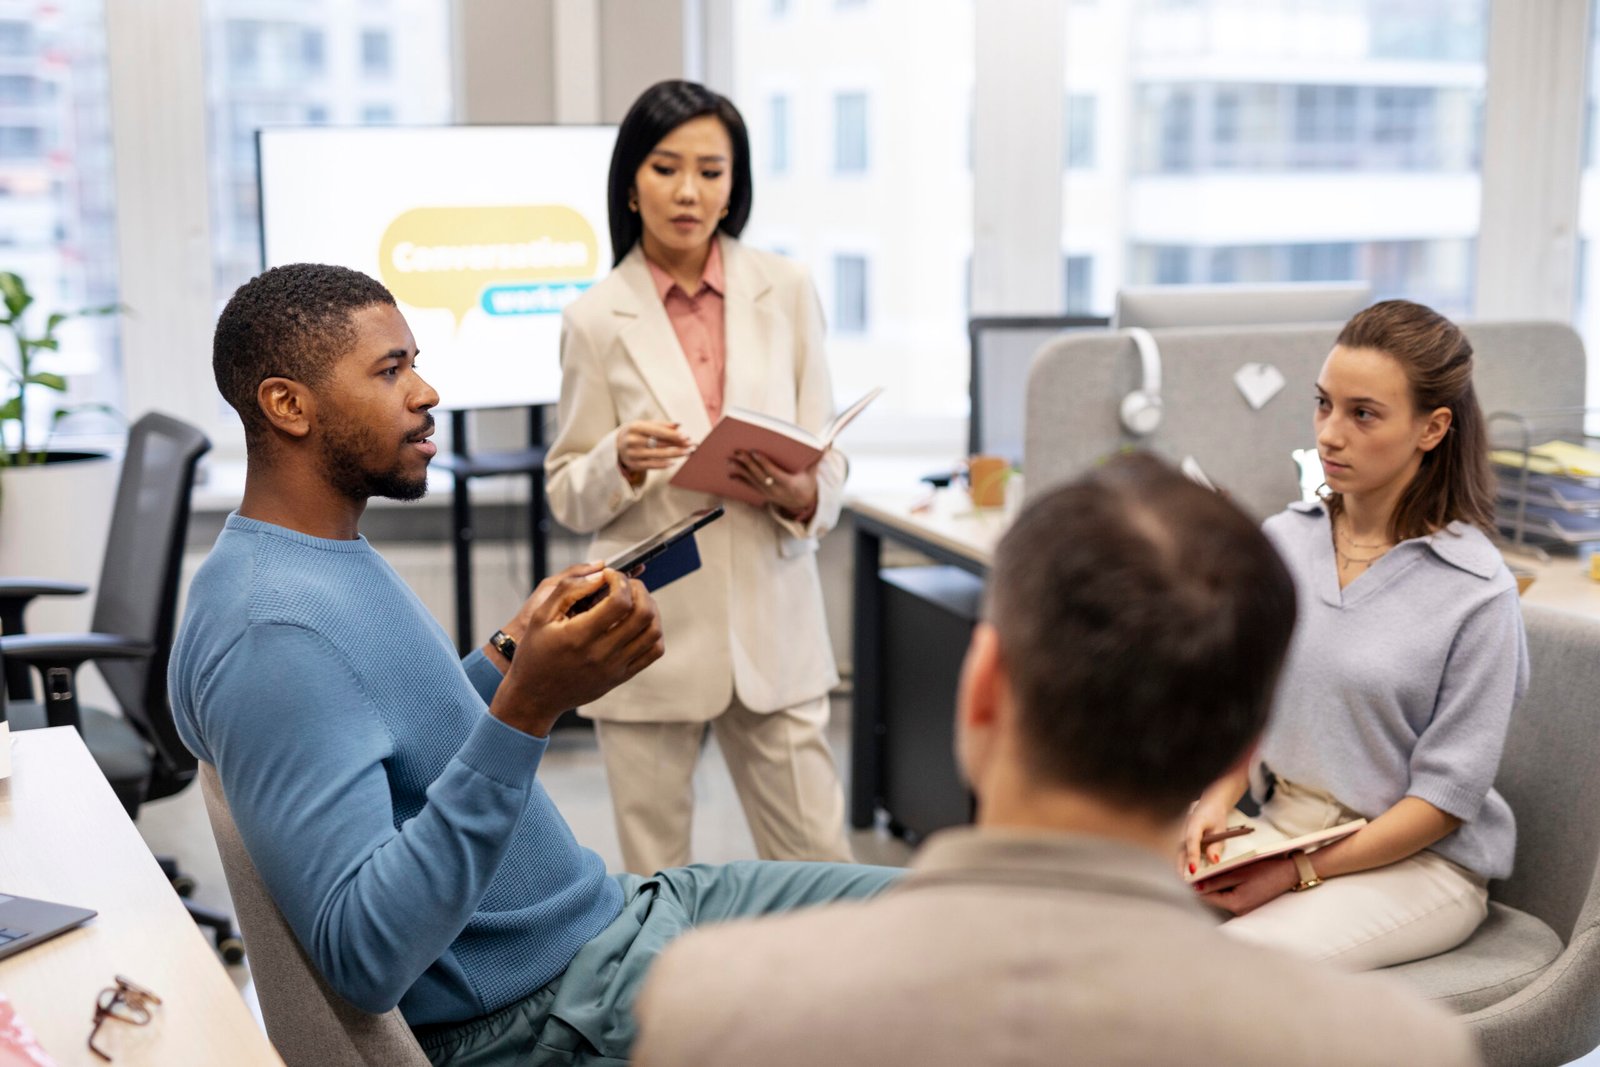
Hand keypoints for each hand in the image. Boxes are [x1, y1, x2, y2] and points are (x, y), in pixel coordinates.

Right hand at [488, 567, 664, 736]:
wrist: (535, 696)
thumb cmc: (534, 653)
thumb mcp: (540, 616)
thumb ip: (569, 590)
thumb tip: (600, 575)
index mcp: (579, 636)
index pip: (620, 602)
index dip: (620, 580)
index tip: (609, 576)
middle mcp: (601, 654)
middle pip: (643, 614)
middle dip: (639, 589)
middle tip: (625, 585)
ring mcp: (615, 668)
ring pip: (654, 632)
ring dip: (650, 608)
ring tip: (634, 600)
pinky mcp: (622, 676)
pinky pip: (653, 652)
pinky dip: (653, 631)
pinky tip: (637, 622)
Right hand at [618, 421, 692, 475]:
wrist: (616, 445)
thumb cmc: (635, 432)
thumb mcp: (645, 425)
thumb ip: (662, 425)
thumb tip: (679, 425)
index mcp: (636, 427)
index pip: (658, 432)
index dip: (673, 435)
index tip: (686, 437)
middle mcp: (633, 440)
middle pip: (660, 444)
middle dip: (677, 445)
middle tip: (691, 445)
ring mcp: (633, 454)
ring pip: (658, 455)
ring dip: (675, 454)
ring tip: (687, 453)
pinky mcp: (634, 464)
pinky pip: (651, 465)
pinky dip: (663, 464)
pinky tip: (673, 462)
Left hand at [729, 448, 817, 517]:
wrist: (803, 504)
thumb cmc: (807, 484)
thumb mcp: (813, 473)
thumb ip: (818, 458)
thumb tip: (828, 444)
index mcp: (788, 484)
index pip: (773, 472)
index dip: (763, 462)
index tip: (754, 451)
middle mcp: (776, 490)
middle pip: (759, 475)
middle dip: (748, 463)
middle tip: (737, 451)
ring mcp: (768, 493)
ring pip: (752, 480)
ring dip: (740, 470)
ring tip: (730, 460)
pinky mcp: (763, 494)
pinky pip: (749, 486)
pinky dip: (740, 479)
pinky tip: (731, 473)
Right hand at [1182, 782, 1242, 875]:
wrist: (1210, 803)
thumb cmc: (1215, 815)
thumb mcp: (1220, 830)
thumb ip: (1216, 845)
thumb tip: (1213, 861)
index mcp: (1194, 822)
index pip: (1191, 841)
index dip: (1192, 857)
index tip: (1193, 871)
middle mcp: (1183, 828)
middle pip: (1179, 850)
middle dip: (1180, 867)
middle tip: (1185, 883)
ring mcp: (1179, 832)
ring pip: (1177, 853)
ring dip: (1179, 867)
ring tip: (1184, 882)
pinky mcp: (1180, 838)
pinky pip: (1179, 852)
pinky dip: (1181, 863)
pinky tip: (1184, 874)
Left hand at [1193, 855, 1298, 915]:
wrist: (1290, 872)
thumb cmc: (1265, 870)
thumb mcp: (1238, 872)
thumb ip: (1215, 880)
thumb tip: (1195, 886)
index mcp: (1234, 904)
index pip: (1205, 896)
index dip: (1194, 885)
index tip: (1186, 872)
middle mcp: (1238, 910)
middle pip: (1212, 897)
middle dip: (1204, 884)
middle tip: (1197, 867)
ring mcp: (1243, 908)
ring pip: (1220, 895)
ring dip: (1214, 883)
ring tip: (1210, 868)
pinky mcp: (1247, 902)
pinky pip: (1229, 894)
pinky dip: (1224, 885)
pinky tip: (1224, 873)